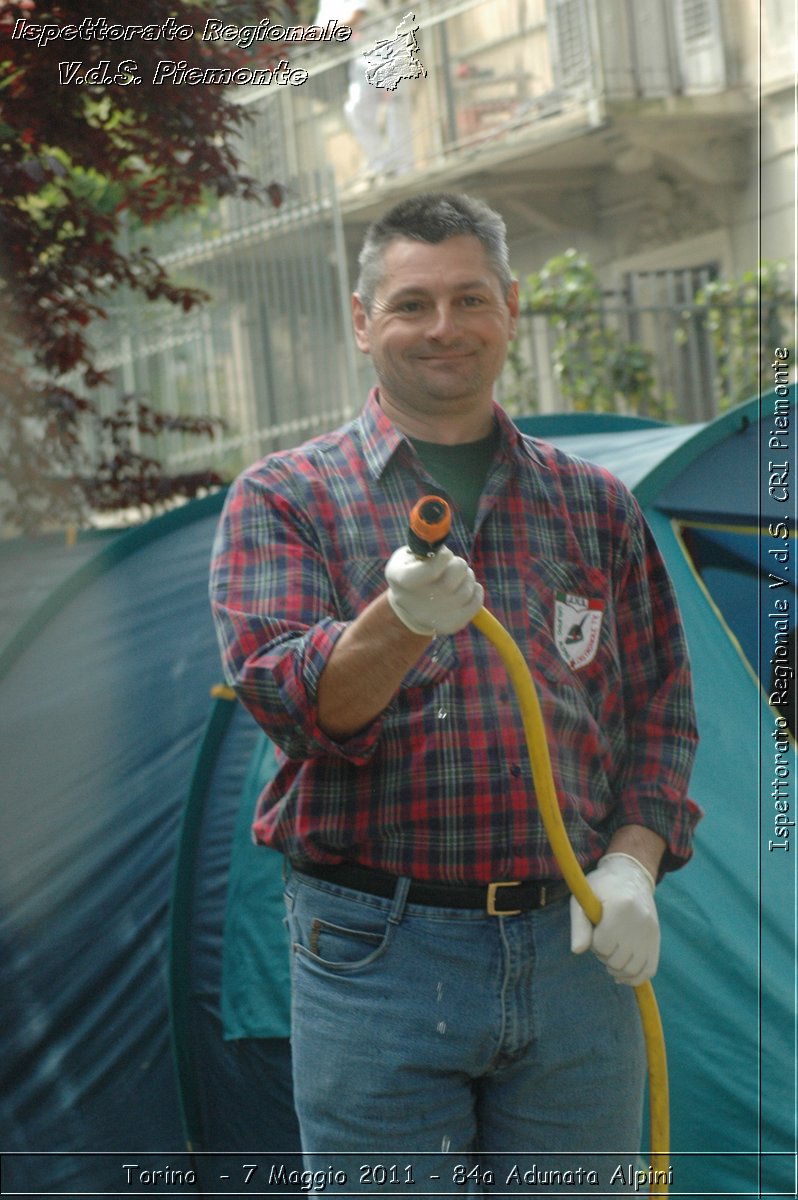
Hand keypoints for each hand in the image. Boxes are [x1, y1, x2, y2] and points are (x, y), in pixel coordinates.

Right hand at [385, 545, 483, 635]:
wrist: (410, 607)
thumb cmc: (412, 572)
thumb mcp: (407, 556)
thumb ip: (423, 546)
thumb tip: (442, 542)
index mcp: (401, 580)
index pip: (432, 568)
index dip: (444, 556)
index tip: (443, 554)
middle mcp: (416, 602)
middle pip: (452, 578)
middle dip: (459, 564)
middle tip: (453, 564)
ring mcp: (434, 617)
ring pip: (466, 589)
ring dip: (467, 576)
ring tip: (458, 576)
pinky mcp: (450, 625)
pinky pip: (475, 603)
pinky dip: (476, 591)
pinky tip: (465, 587)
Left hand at [570, 853, 659, 985]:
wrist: (630, 875)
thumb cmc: (601, 888)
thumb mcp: (584, 899)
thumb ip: (579, 926)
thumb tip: (577, 951)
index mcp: (620, 907)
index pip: (601, 945)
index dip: (593, 941)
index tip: (594, 929)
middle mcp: (640, 921)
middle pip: (616, 960)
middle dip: (603, 955)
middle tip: (602, 939)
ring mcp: (651, 932)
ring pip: (632, 970)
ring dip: (616, 968)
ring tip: (611, 953)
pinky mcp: (657, 939)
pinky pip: (648, 970)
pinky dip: (634, 976)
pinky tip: (622, 970)